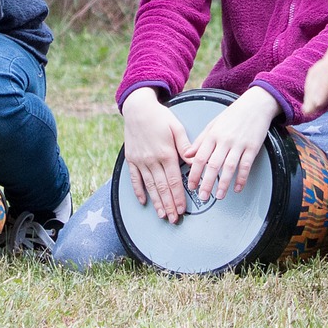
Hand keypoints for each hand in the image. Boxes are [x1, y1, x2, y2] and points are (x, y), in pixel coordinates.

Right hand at [122, 88, 193, 222]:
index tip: (182, 209)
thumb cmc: (160, 117)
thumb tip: (195, 161)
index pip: (174, 180)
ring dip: (156, 203)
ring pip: (149, 187)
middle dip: (169, 205)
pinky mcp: (131, 159)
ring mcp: (140, 161)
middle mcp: (152, 160)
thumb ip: (185, 146)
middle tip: (174, 219)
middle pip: (162, 188)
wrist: (137, 108)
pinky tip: (143, 202)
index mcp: (166, 153)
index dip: (178, 197)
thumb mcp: (176, 127)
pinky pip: (134, 179)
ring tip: (162, 215)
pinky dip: (138, 191)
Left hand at [184, 87, 278, 200]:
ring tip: (219, 196)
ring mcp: (239, 144)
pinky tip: (237, 187)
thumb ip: (200, 140)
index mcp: (213, 134)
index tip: (191, 186)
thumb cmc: (233, 114)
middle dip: (207, 183)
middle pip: (213, 165)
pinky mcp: (252, 147)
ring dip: (223, 183)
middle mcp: (225, 140)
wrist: (255, 105)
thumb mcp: (213, 124)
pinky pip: (246, 165)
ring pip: (229, 167)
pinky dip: (242, 178)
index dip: (195, 174)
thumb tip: (187, 155)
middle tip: (202, 196)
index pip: (200, 157)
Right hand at [302, 19, 327, 116]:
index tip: (318, 102)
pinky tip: (312, 103)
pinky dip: (314, 89)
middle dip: (312, 92)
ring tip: (308, 110)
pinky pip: (319, 75)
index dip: (323, 86)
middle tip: (309, 111)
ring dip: (310, 92)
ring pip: (315, 73)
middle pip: (318, 72)